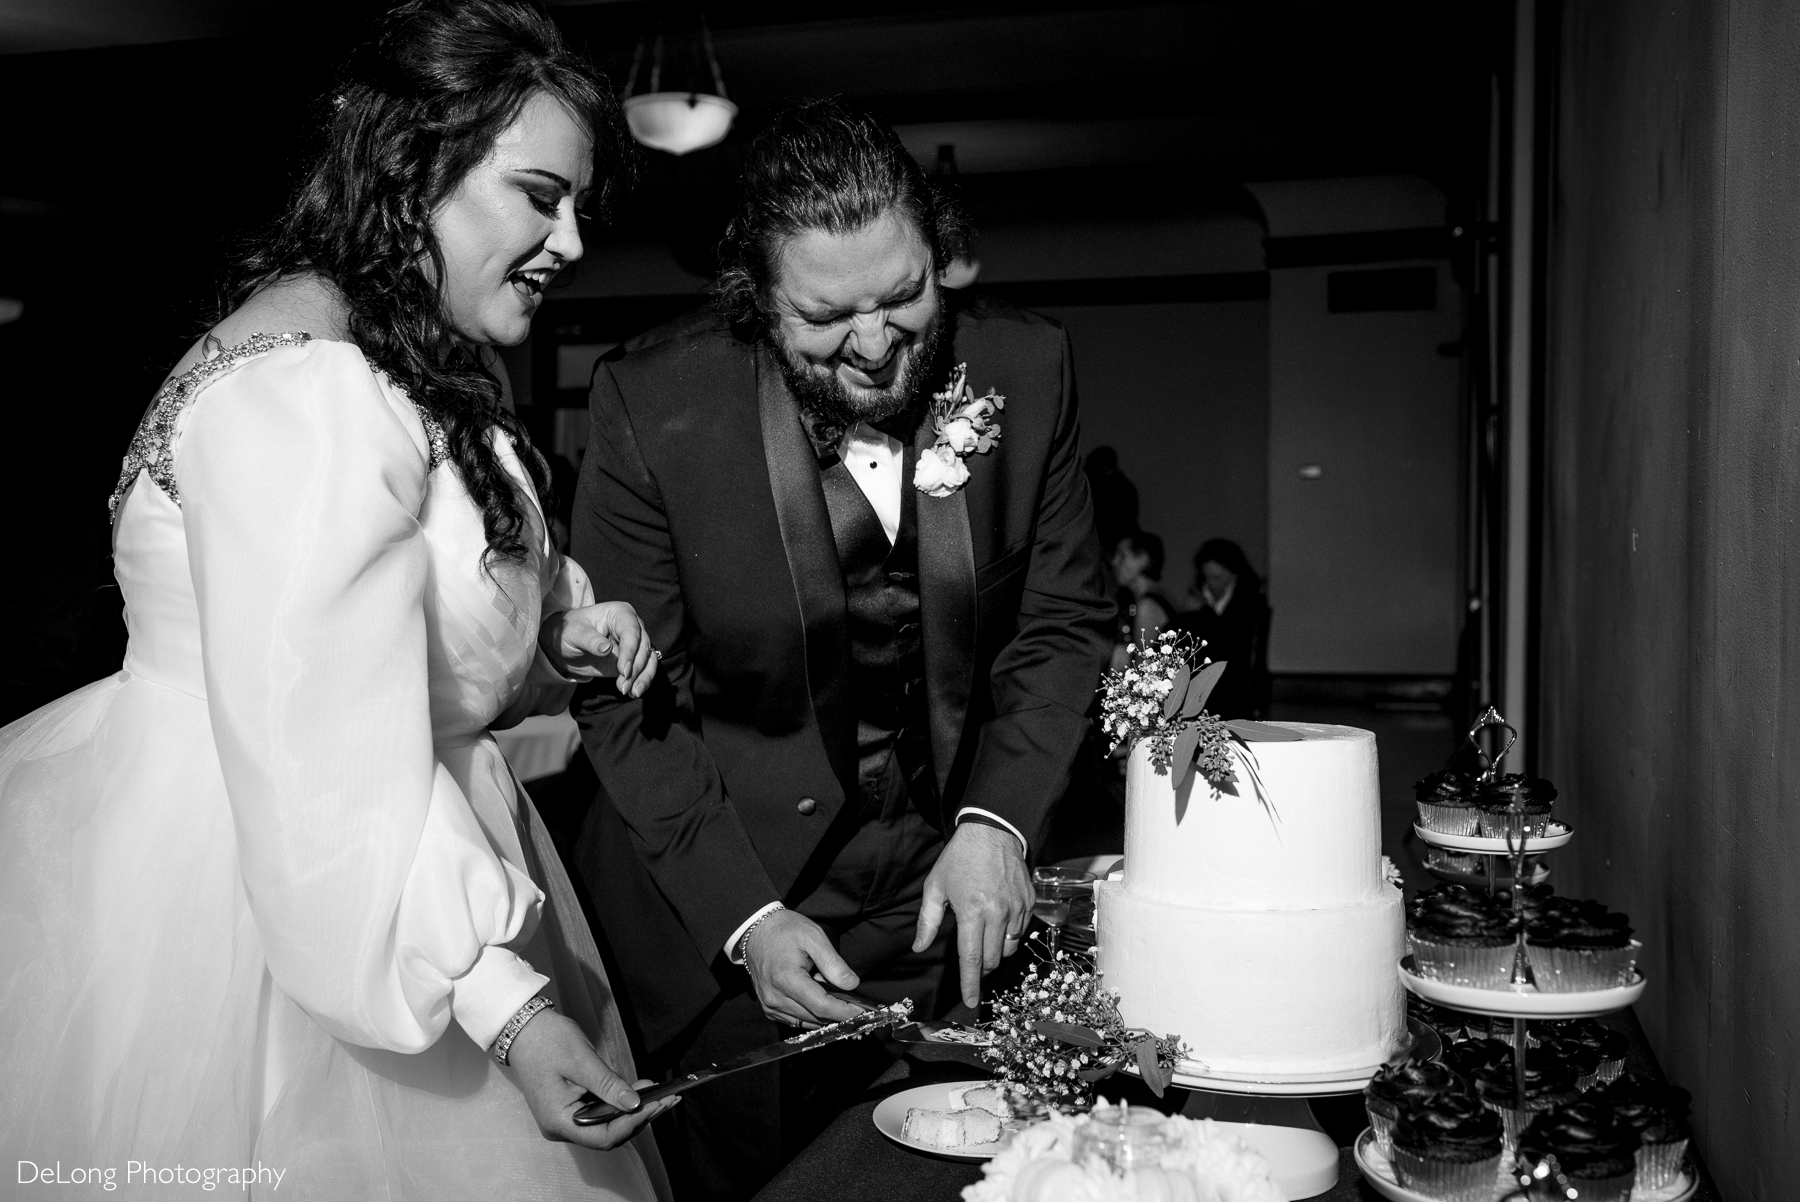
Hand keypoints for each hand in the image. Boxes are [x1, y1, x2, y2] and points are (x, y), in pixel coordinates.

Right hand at [504, 1009, 676, 1149]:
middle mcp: (561, 1127)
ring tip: (660, 1094)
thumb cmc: (548, 1041)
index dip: (633, 1123)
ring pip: (607, 1126)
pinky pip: (601, 1114)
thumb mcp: (582, 1061)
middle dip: (640, 1118)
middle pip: (608, 1134)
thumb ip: (608, 1086)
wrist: (524, 1028)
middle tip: (667, 1098)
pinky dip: (622, 1105)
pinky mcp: (571, 1109)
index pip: (604, 1136)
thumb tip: (635, 1104)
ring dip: (634, 1112)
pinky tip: (642, 1092)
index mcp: (558, 1121)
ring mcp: (565, 1119)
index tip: (657, 1104)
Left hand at [541, 602, 657, 695]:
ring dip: (642, 677)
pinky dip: (642, 681)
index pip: (631, 630)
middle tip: (623, 686)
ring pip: (649, 659)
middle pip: (643, 646)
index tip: (623, 670)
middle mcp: (632, 626)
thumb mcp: (574, 633)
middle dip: (636, 668)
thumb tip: (607, 648)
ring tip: (631, 692)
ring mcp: (634, 644)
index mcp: (620, 613)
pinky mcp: (632, 660)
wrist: (565, 646)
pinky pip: (644, 670)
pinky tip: (633, 693)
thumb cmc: (569, 631)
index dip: (630, 651)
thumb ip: (590, 640)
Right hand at [743, 909, 865, 1027]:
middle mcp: (775, 998)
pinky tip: (818, 998)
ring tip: (834, 996)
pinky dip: (811, 1014)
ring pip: (807, 1022)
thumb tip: (852, 985)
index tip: (863, 1011)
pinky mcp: (769, 1009)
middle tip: (855, 1004)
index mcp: (786, 979)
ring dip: (825, 1015)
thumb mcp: (813, 936)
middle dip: (838, 1014)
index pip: (821, 1006)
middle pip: (816, 1018)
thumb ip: (833, 963)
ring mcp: (770, 1006)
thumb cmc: (785, 930)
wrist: (756, 931)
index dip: (844, 1011)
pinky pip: (796, 1020)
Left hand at [912, 823, 1031, 1009]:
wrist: (992, 831)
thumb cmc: (959, 859)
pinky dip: (1007, 935)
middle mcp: (998, 914)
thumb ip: (928, 921)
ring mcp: (1017, 909)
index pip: (971, 958)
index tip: (970, 1002)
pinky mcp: (1029, 903)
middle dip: (980, 968)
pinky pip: (1019, 932)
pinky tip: (997, 921)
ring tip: (983, 937)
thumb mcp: (936, 887)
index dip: (970, 984)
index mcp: (973, 912)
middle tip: (970, 959)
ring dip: (994, 952)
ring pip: (1007, 949)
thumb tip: (919, 947)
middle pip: (992, 959)